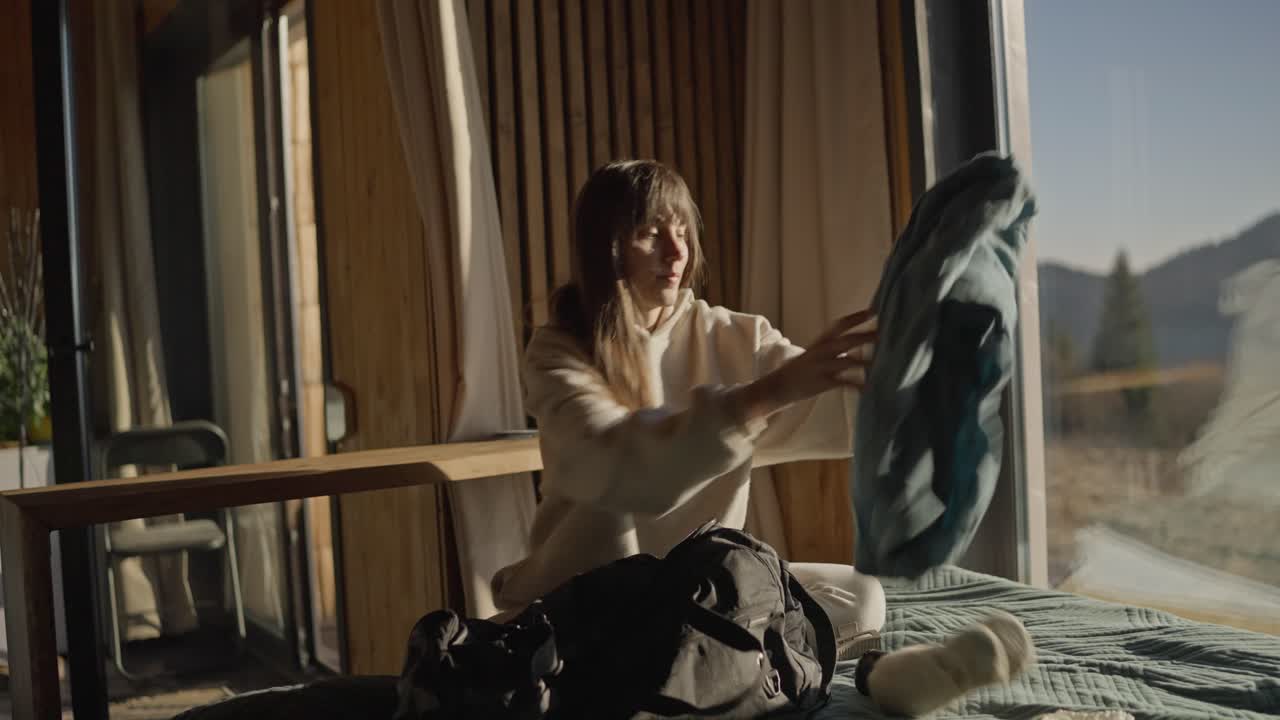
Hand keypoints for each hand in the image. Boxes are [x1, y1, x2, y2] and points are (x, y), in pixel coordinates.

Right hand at [733, 309, 876, 422]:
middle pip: (845, 341)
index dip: (856, 317)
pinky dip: (856, 386)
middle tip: (882, 333)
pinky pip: (842, 383)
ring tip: (877, 361)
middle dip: (864, 336)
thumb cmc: (800, 370)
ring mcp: (821, 368)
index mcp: (820, 342)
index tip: (873, 310)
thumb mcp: (814, 354)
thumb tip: (857, 344)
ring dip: (862, 361)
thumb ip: (834, 349)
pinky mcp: (822, 384)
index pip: (839, 325)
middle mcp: (820, 352)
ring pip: (845, 361)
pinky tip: (867, 388)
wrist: (777, 386)